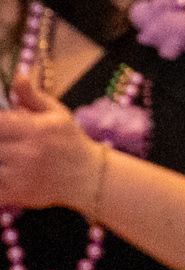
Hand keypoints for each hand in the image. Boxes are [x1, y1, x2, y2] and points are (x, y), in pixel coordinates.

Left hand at [0, 72, 104, 212]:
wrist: (89, 176)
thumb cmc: (69, 141)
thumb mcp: (56, 113)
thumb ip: (31, 96)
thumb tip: (18, 76)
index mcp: (34, 130)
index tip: (2, 127)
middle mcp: (27, 153)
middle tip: (5, 141)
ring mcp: (20, 175)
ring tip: (6, 154)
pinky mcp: (17, 193)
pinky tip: (5, 172)